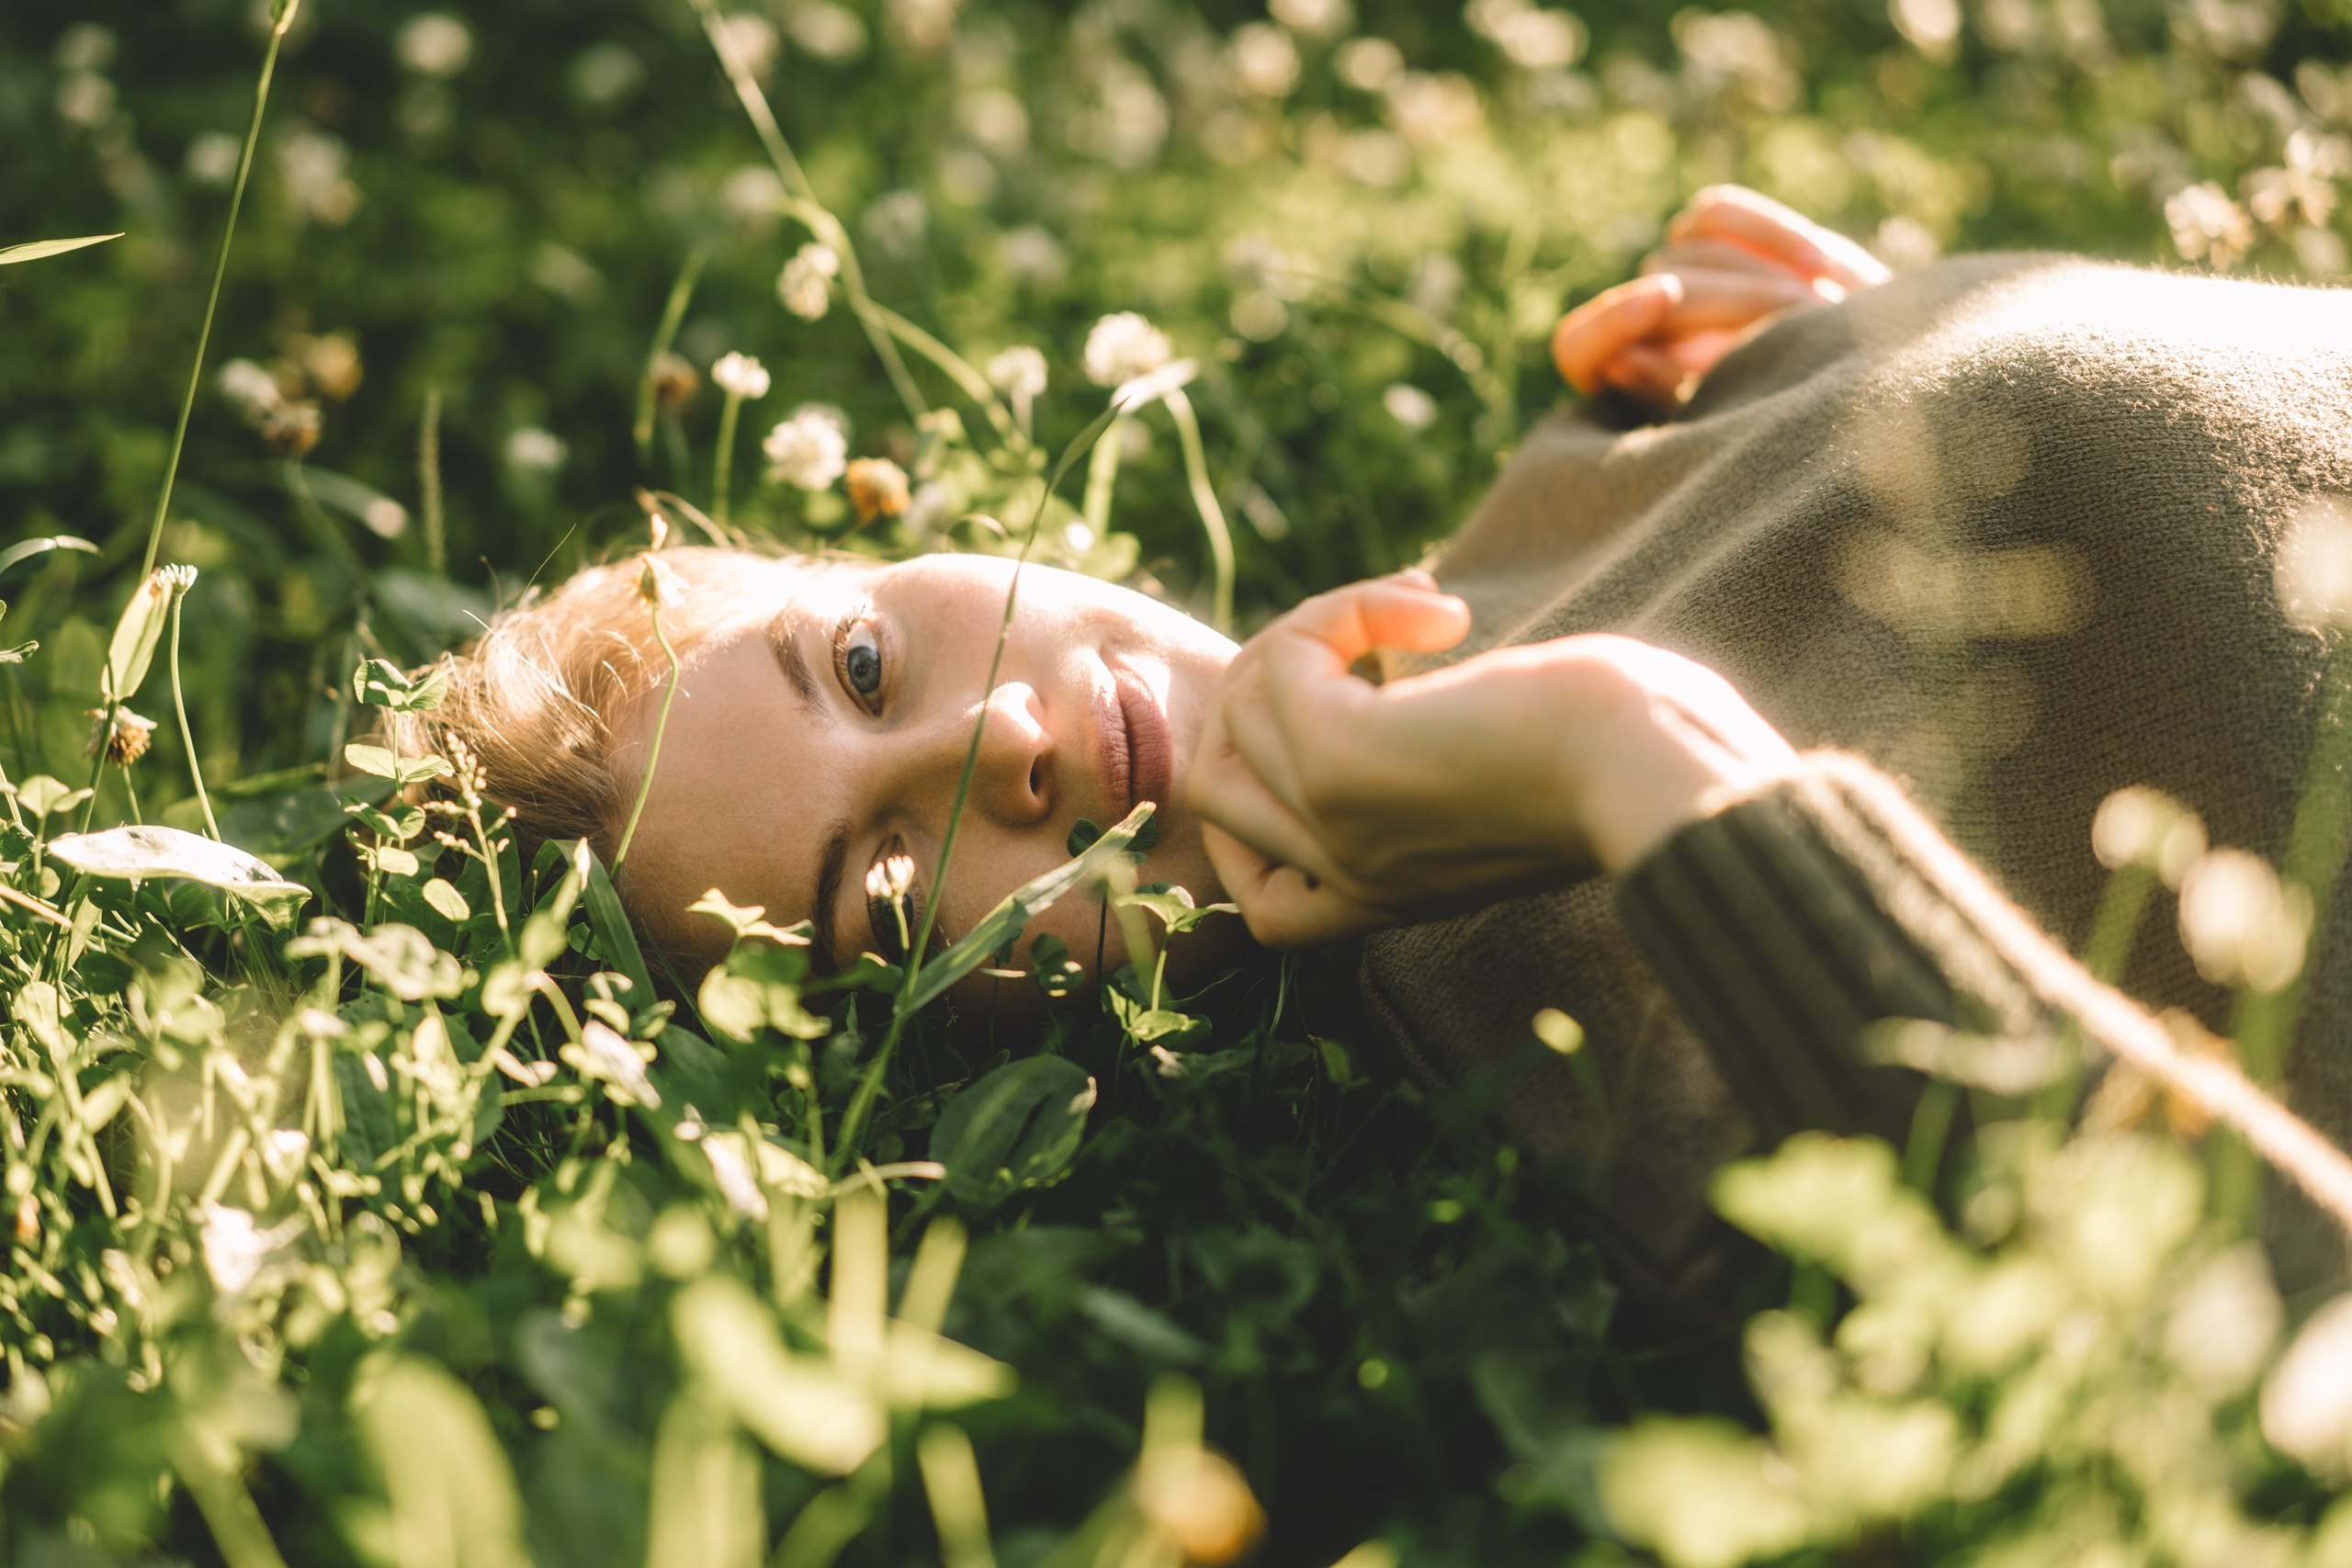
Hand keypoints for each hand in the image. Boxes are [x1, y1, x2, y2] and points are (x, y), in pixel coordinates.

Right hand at [1187, 572, 1802, 947]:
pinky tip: (1438, 614)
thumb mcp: (1502, 787)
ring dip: (1312, 631)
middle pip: (1216, 786)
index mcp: (1385, 901)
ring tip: (1413, 613)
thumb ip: (1430, 765)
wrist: (1665, 776)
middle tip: (1361, 641)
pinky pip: (1281, 659)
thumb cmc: (1627, 766)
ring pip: (1237, 709)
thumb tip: (1392, 669)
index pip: (1261, 896)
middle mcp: (1344, 876)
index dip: (1262, 800)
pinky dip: (1344, 609)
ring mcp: (1331, 821)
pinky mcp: (1340, 759)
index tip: (1334, 712)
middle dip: (1267, 693)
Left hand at [1552, 185, 1892, 415]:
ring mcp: (1676, 282)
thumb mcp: (1744, 434)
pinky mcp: (1714, 242)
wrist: (1870, 407)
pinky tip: (1823, 265)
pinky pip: (1717, 212)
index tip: (1659, 300)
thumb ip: (1679, 400)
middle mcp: (1637, 332)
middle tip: (1794, 316)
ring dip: (1759, 273)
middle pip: (1653, 287)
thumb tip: (1616, 363)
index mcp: (1620, 389)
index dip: (1611, 321)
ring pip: (1684, 249)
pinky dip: (1767, 230)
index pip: (1579, 345)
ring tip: (1824, 305)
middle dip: (1724, 301)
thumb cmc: (1800, 438)